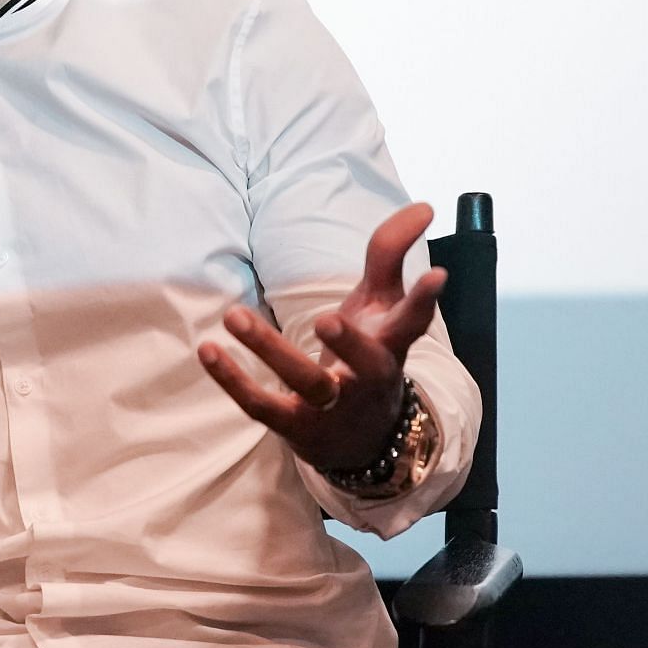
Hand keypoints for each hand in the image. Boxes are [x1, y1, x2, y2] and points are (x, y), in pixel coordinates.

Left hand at [197, 202, 446, 471]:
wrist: (363, 441)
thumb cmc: (369, 355)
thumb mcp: (381, 306)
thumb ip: (390, 255)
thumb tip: (423, 206)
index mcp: (392, 345)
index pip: (414, 320)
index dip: (426, 298)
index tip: (437, 273)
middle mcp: (367, 378)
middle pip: (365, 364)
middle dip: (349, 343)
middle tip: (327, 318)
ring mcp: (332, 407)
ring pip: (307, 382)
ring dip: (271, 351)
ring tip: (234, 315)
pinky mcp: (295, 426)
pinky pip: (261, 405)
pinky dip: (233, 380)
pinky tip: (210, 349)